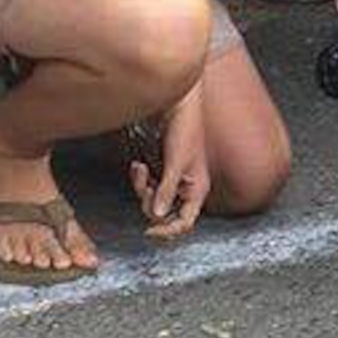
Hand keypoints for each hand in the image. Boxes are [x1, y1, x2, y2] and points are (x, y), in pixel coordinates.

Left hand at [130, 83, 210, 240]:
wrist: (179, 106)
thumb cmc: (185, 131)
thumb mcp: (175, 162)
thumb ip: (167, 191)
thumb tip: (158, 216)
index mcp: (198, 189)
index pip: (185, 223)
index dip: (168, 231)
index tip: (148, 231)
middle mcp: (187, 188)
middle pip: (165, 213)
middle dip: (150, 201)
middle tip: (146, 185)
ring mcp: (175, 180)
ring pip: (154, 200)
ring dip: (143, 188)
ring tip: (140, 168)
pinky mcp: (164, 172)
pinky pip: (149, 187)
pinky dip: (142, 179)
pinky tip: (139, 165)